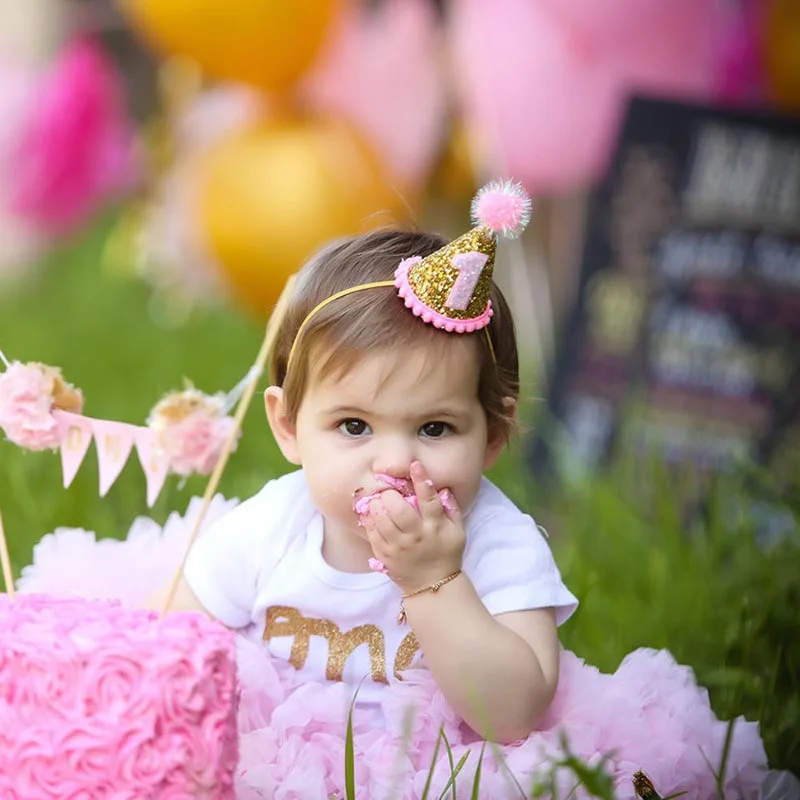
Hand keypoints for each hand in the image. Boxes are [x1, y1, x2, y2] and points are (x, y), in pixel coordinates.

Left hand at [361, 461, 464, 591]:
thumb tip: (443, 488)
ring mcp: (399, 546)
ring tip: (377, 500)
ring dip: (377, 505)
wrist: (433, 584)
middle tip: (390, 490)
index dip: (422, 480)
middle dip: (391, 494)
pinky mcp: (385, 555)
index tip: (415, 465)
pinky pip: (373, 534)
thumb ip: (452, 509)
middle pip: (399, 509)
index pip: (429, 499)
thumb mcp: (458, 531)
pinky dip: (369, 520)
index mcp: (435, 527)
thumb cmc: (447, 554)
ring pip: (382, 520)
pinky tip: (369, 513)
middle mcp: (416, 536)